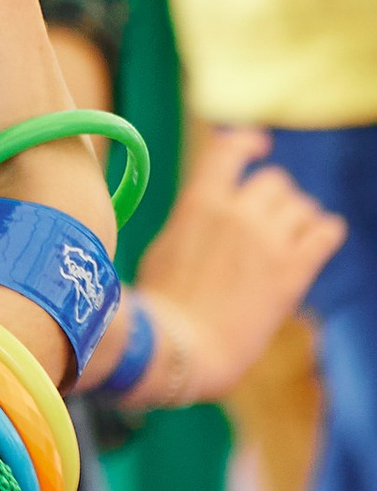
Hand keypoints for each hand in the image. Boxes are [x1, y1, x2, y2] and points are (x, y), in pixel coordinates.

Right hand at [105, 126, 342, 407]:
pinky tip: (319, 241)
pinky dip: (326, 232)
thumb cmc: (162, 305)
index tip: (260, 145)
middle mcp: (237, 213)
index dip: (248, 142)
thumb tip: (209, 207)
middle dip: (274, 198)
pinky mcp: (294, 271)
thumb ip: (193, 219)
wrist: (182, 348)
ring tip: (290, 238)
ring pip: (303, 205)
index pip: (230, 149)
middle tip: (269, 220)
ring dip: (298, 218)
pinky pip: (328, 232)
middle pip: (275, 181)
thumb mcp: (164, 245)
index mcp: (199, 202)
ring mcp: (268, 241)